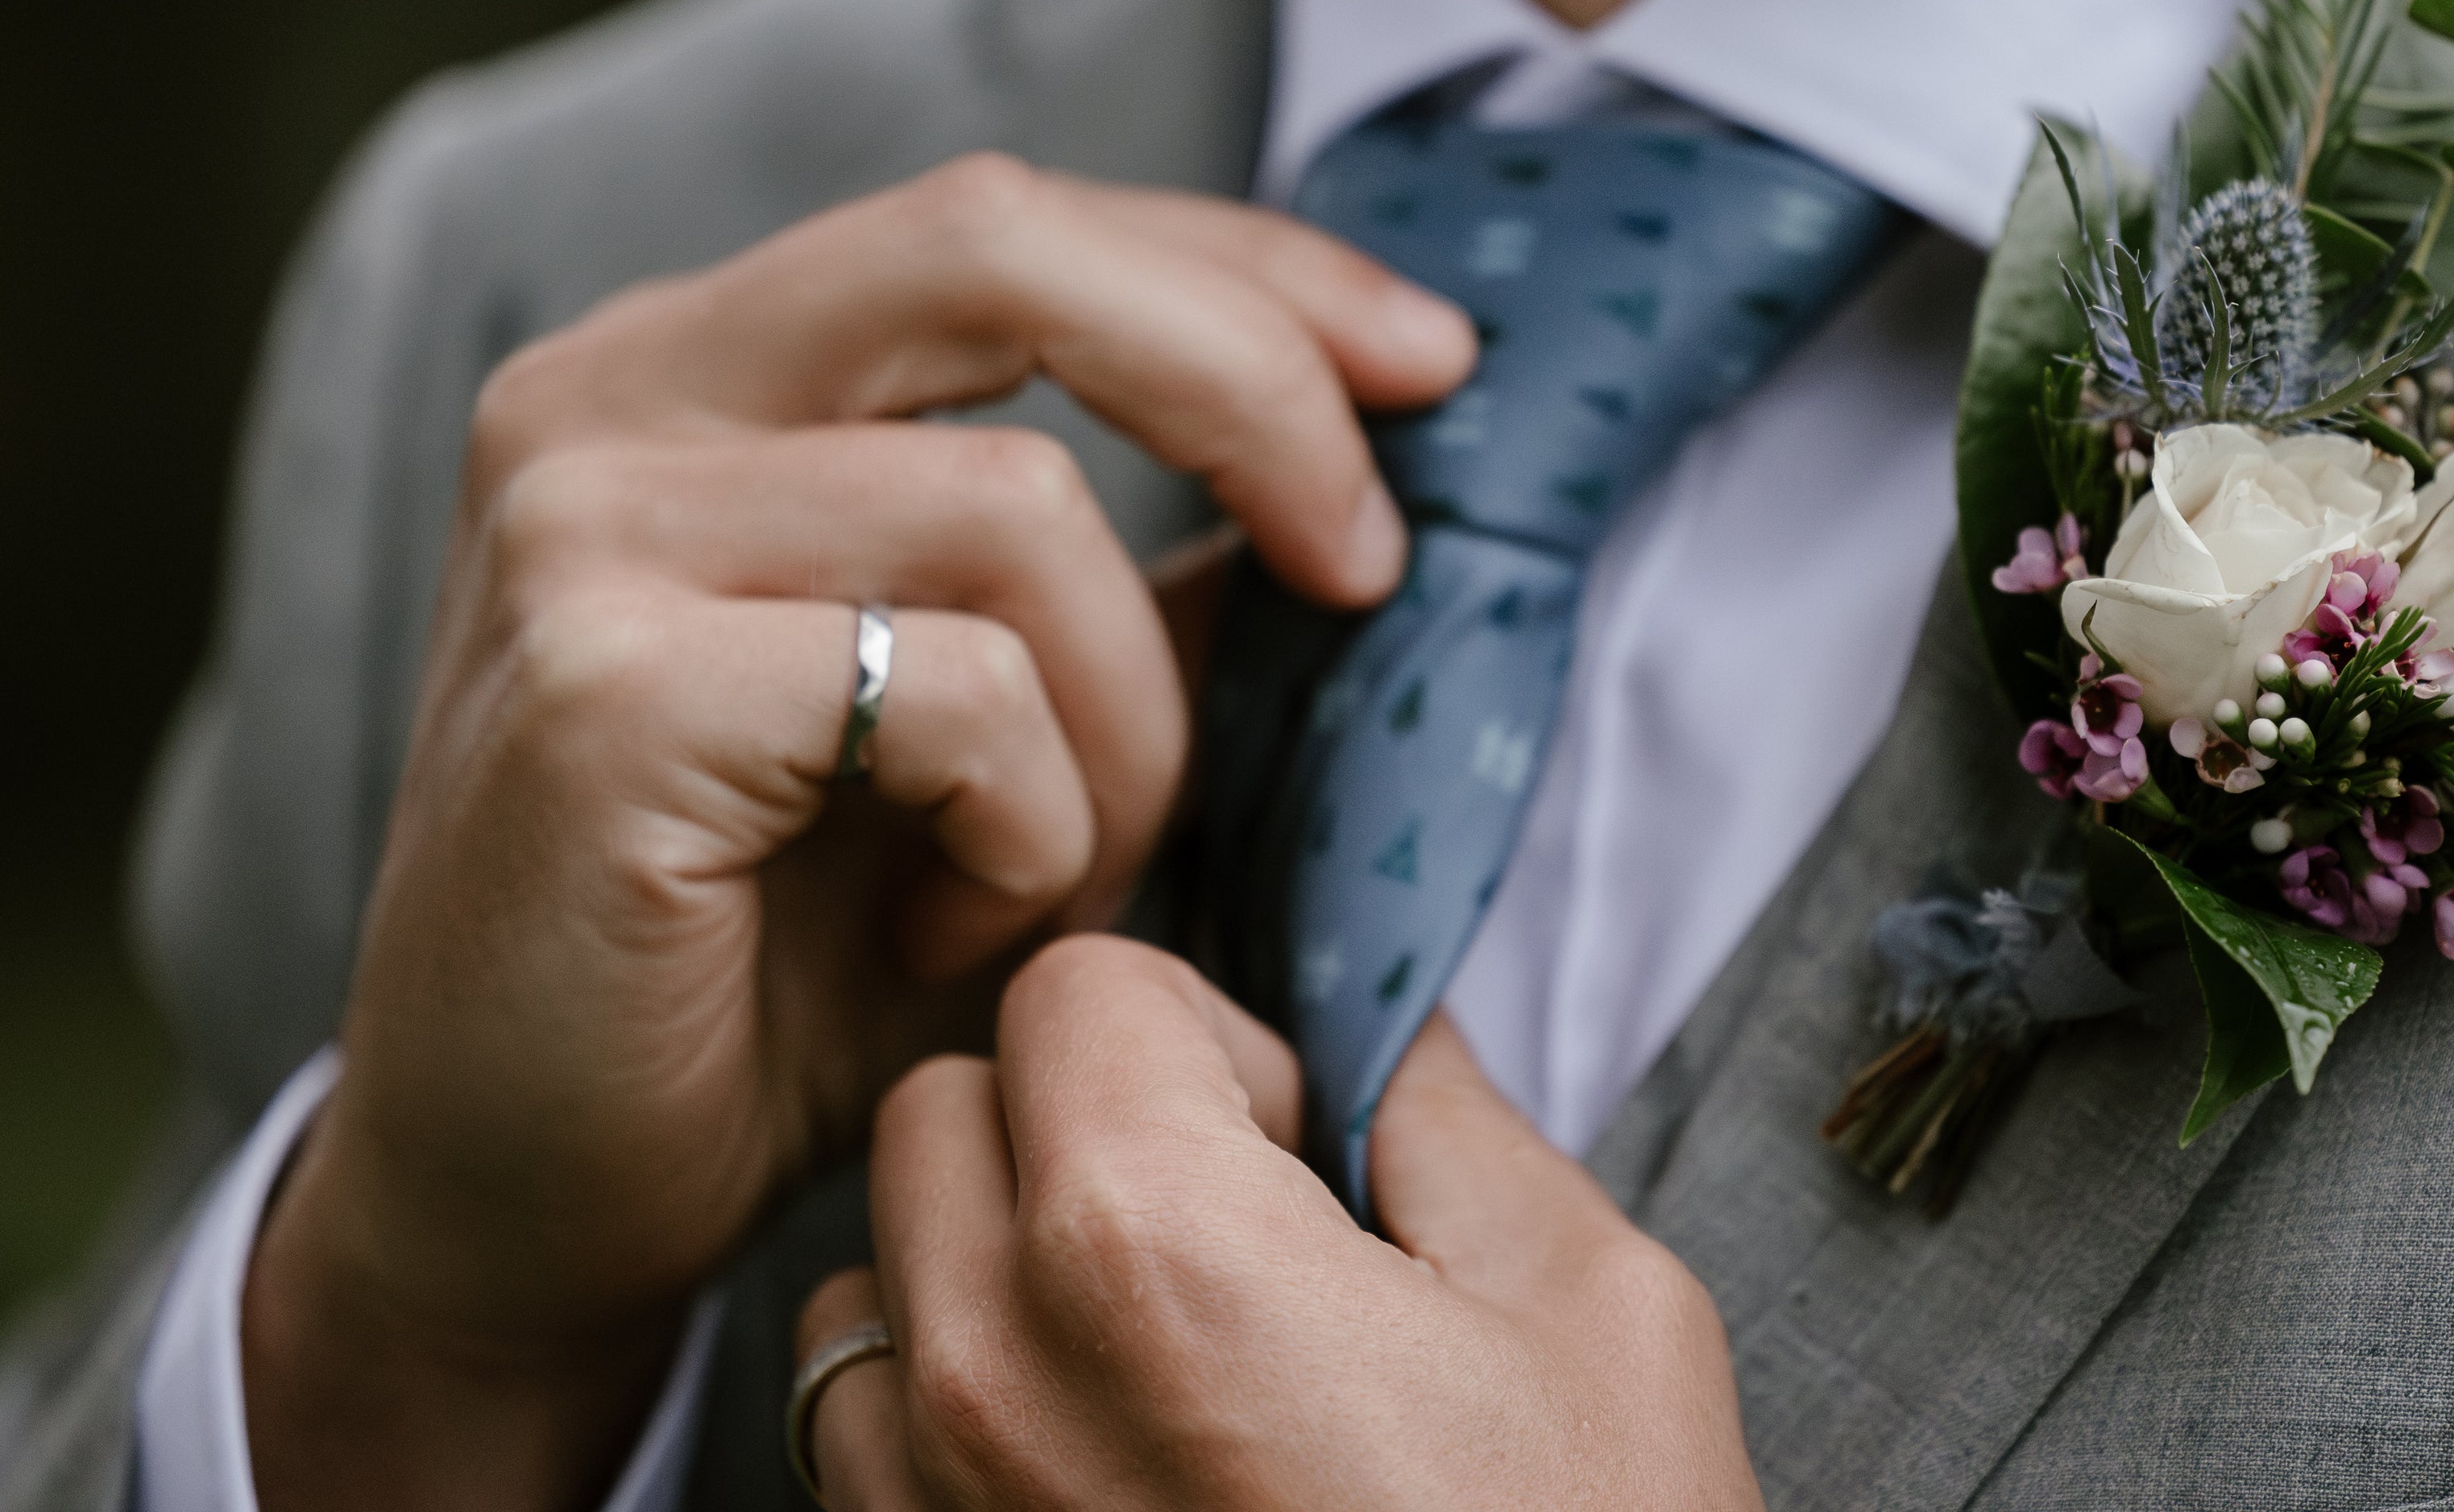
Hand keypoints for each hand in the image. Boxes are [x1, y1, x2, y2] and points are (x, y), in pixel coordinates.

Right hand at [239, 157, 1473, 1510]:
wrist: (529, 1202)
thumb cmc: (774, 964)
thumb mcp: (991, 731)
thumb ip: (1123, 585)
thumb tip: (1350, 481)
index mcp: (702, 366)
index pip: (1012, 224)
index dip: (1247, 271)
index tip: (1431, 364)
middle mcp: (612, 396)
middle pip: (1004, 248)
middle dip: (1252, 386)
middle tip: (1367, 566)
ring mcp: (585, 530)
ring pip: (1022, 511)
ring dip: (1129, 727)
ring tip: (1060, 875)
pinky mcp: (599, 692)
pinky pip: (960, 693)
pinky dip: (1036, 828)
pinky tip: (958, 930)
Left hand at [795, 935, 1762, 1511]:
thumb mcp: (1590, 1313)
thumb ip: (1454, 1126)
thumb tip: (1379, 1036)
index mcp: (1156, 1249)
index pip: (1073, 989)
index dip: (1202, 1031)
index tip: (1292, 1137)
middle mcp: (997, 1375)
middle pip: (948, 1110)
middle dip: (1080, 1125)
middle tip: (1235, 1231)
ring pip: (875, 1278)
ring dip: (988, 1274)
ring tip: (1156, 1360)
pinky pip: (863, 1444)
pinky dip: (949, 1416)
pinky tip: (1102, 1463)